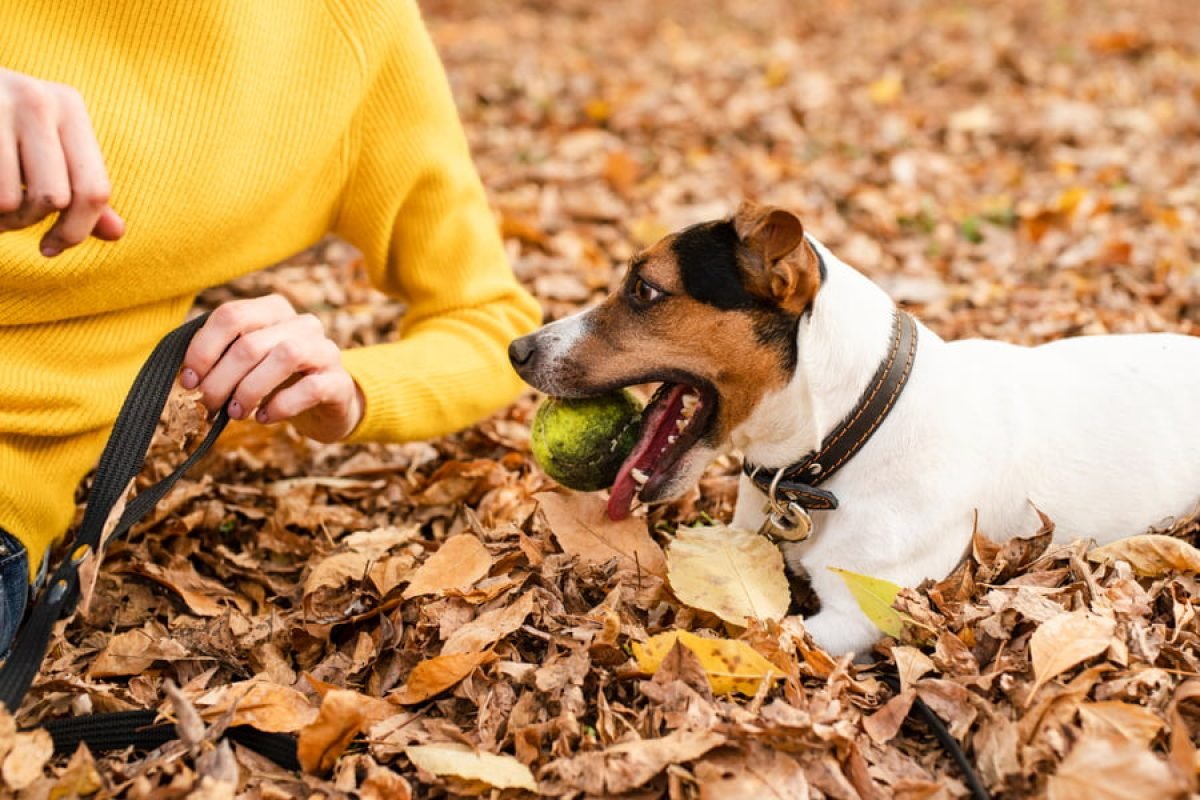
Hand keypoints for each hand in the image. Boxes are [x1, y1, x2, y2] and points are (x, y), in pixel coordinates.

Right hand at [0, 68, 124, 255]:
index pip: (93, 189)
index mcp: (69, 106)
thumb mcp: (46, 149)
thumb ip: (80, 190)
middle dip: (28, 221)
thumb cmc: (1, 128)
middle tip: (8, 221)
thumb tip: (117, 233)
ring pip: (9, 200)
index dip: (75, 231)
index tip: (51, 248)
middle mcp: (38, 100)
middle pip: (54, 198)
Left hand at [181, 295, 365, 442]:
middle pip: (251, 343)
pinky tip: (264, 418)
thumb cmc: (276, 381)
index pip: (231, 316)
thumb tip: (187, 375)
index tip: (189, 381)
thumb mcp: (247, 362)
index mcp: (274, 310)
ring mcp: (325, 350)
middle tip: (209, 405)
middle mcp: (302, 323)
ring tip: (236, 413)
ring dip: (250, 390)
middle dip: (221, 380)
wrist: (325, 404)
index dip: (203, 349)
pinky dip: (280, 406)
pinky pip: (309, 388)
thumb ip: (220, 357)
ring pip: (283, 357)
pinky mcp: (339, 381)